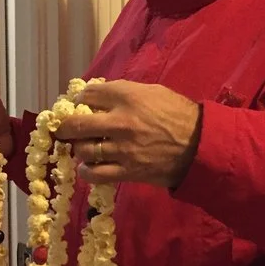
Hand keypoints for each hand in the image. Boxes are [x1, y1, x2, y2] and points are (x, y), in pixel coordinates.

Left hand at [55, 80, 202, 187]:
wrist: (200, 145)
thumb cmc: (178, 114)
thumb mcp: (152, 91)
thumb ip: (123, 92)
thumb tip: (97, 95)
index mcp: (127, 97)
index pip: (88, 95)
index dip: (78, 100)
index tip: (79, 105)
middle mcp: (121, 122)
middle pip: (76, 124)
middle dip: (64, 127)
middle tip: (64, 129)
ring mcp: (123, 149)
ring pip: (83, 150)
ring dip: (79, 149)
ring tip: (84, 147)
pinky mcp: (127, 171)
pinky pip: (95, 174)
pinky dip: (87, 171)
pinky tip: (89, 166)